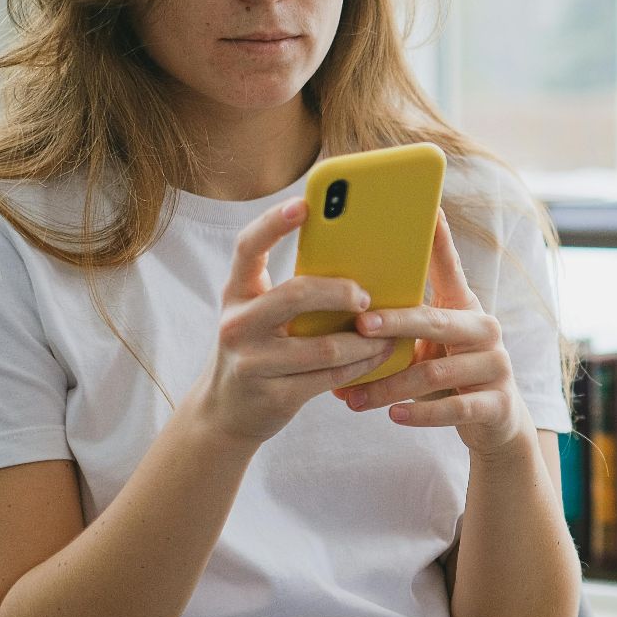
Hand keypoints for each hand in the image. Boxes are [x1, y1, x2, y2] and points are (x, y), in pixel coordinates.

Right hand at [193, 197, 398, 444]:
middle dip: (340, 292)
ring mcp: (252, 362)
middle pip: (295, 295)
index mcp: (237, 293)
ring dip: (366, 339)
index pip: (248, 247)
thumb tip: (359, 261)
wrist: (226, 412)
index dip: (273, 223)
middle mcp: (238, 324)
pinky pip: (330, 376)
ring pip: (323, 345)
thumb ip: (294, 293)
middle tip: (366, 295)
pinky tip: (379, 356)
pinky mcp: (274, 395)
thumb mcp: (262, 315)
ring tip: (390, 332)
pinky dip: (362, 365)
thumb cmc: (260, 350)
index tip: (304, 204)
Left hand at [332, 209, 535, 458]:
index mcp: (466, 307)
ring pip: (436, 373)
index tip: (427, 208)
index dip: (440, 240)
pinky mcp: (497, 404)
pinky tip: (393, 416)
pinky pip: (454, 409)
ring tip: (353, 394)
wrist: (495, 421)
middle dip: (396, 323)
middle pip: (437, 322)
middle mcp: (486, 330)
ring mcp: (495, 367)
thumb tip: (343, 307)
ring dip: (391, 385)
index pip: (451, 268)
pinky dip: (420, 413)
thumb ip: (403, 322)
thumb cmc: (450, 371)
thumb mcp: (431, 341)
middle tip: (360, 324)